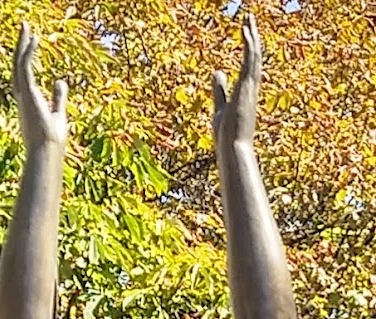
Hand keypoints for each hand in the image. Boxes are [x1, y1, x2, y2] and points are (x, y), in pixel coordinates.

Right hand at [13, 22, 67, 152]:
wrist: (46, 152)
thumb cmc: (52, 140)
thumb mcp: (58, 114)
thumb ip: (58, 98)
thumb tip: (60, 80)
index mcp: (28, 104)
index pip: (24, 78)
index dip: (27, 60)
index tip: (32, 44)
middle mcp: (22, 98)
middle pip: (18, 68)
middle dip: (21, 49)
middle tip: (25, 31)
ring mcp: (23, 95)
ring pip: (19, 64)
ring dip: (22, 45)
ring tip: (27, 27)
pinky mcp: (27, 92)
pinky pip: (25, 66)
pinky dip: (29, 52)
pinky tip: (35, 39)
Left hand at [213, 12, 260, 152]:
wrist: (233, 149)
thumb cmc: (227, 135)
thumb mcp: (220, 106)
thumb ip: (219, 90)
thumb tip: (218, 72)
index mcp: (245, 92)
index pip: (248, 66)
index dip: (248, 49)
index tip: (246, 33)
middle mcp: (251, 88)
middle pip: (253, 57)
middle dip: (252, 37)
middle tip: (249, 18)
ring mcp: (250, 88)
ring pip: (254, 56)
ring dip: (251, 36)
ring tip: (248, 17)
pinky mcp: (247, 88)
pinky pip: (249, 62)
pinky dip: (248, 45)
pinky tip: (245, 30)